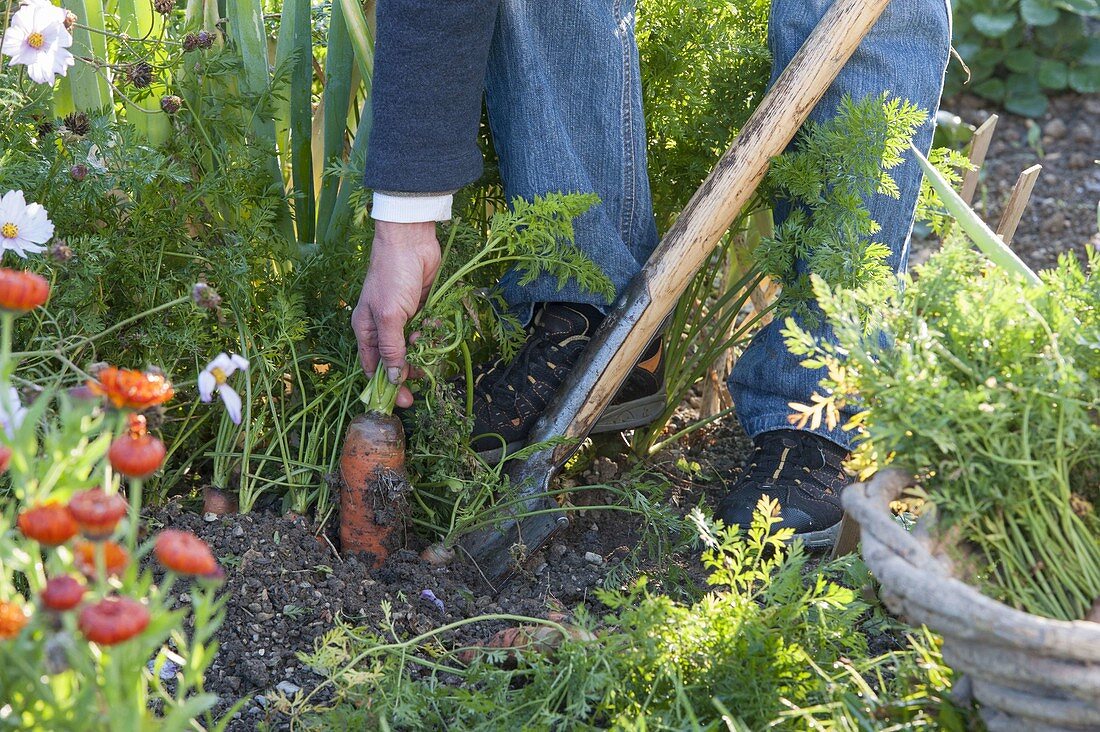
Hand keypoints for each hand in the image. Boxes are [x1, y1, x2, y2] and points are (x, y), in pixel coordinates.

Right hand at [352, 221, 440, 407]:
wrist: (411, 241)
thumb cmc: (393, 276)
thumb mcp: (389, 316)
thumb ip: (392, 349)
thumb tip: (393, 379)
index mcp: (366, 330)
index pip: (372, 368)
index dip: (386, 386)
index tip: (403, 402)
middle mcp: (383, 328)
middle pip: (397, 362)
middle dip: (412, 370)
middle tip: (426, 379)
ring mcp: (404, 319)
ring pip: (416, 348)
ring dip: (425, 348)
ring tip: (428, 335)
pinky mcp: (422, 310)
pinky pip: (430, 332)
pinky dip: (435, 332)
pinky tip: (436, 323)